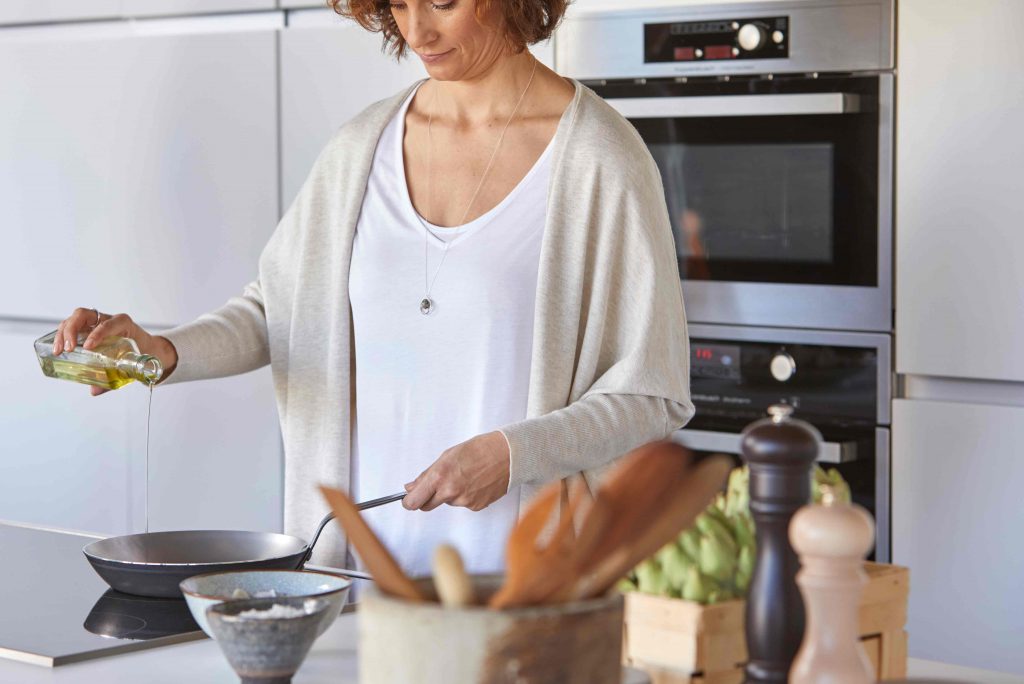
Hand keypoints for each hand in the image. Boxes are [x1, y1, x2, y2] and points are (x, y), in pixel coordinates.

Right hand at [52, 307, 178, 395]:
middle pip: (84, 315)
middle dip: (72, 330)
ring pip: (73, 320)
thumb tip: (94, 390)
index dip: (98, 333)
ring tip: (58, 350)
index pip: (109, 324)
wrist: (145, 346)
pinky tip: (57, 349)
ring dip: (62, 334)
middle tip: (68, 348)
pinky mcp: (85, 328)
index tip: (89, 346)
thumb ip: (115, 376)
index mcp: (123, 323)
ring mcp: (94, 322)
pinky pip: (70, 327)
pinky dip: (61, 336)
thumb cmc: (139, 352)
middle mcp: (106, 319)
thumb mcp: (132, 363)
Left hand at [403, 431, 510, 511]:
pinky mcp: (476, 507)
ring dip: (450, 493)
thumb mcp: (447, 456)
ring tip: (465, 476)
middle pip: (427, 506)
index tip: (408, 499)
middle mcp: (450, 492)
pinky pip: (463, 503)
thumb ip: (427, 474)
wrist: (508, 455)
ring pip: (448, 502)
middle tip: (437, 484)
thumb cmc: (480, 450)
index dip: (409, 501)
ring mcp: (464, 501)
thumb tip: (412, 486)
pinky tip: (475, 482)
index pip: (414, 501)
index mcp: (440, 476)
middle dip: (427, 498)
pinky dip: (465, 495)